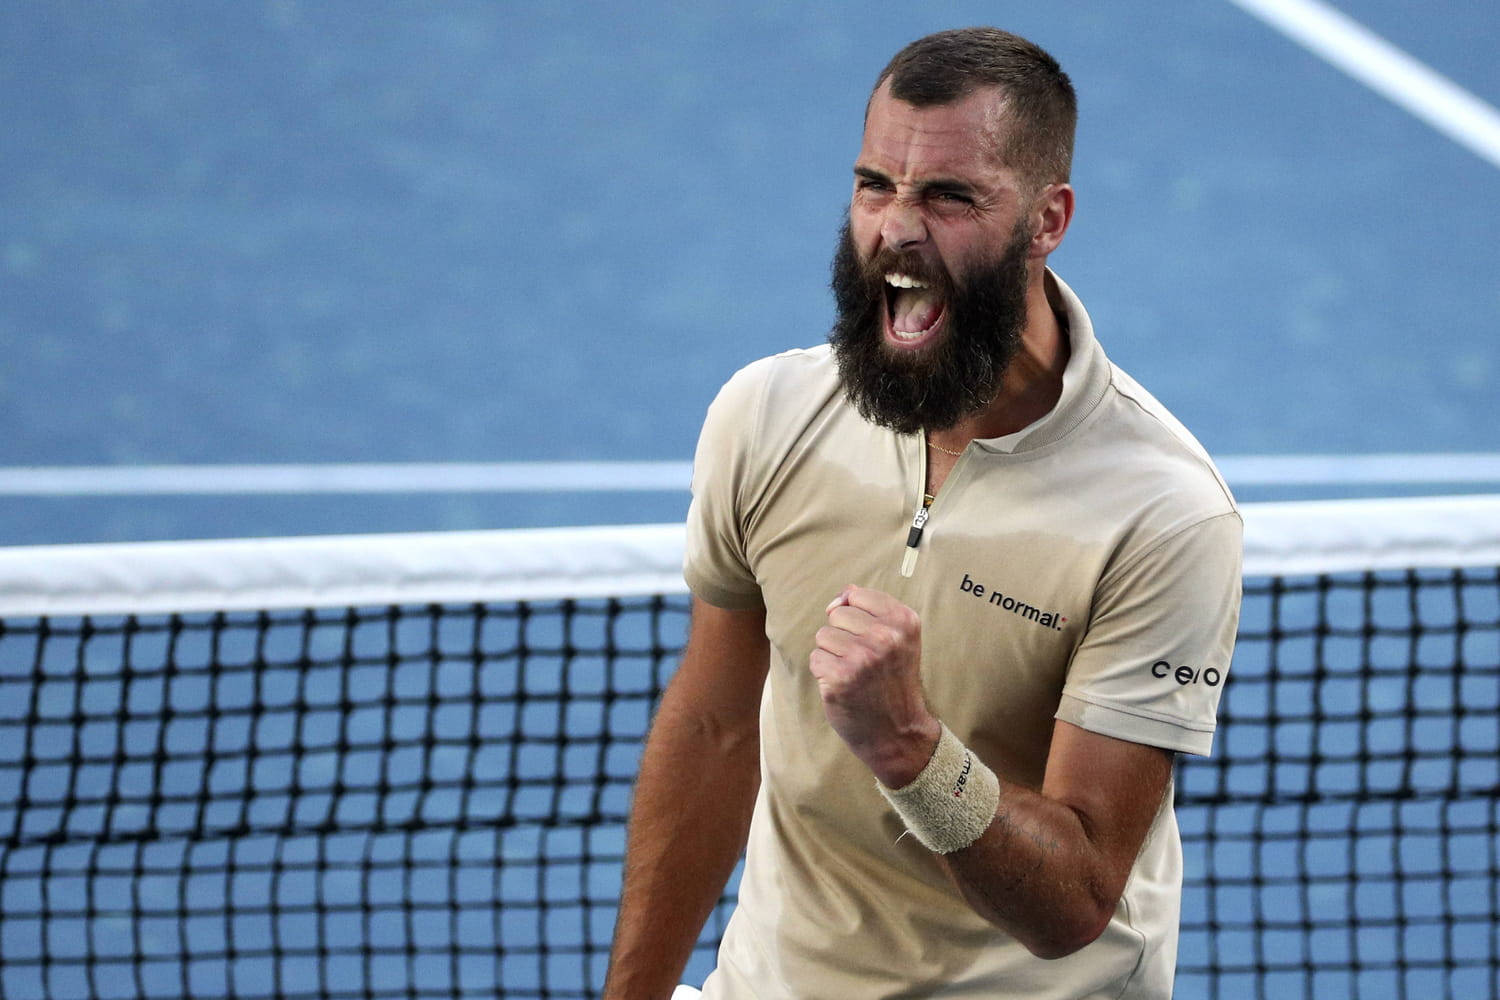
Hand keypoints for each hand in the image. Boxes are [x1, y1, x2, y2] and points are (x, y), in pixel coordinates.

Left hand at [810, 585, 941, 786]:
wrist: (898, 732)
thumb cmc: (893, 681)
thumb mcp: (899, 639)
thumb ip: (873, 609)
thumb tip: (839, 597)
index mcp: (904, 621)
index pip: (856, 595)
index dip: (855, 615)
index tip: (869, 637)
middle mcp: (885, 637)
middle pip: (837, 614)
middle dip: (843, 635)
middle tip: (862, 660)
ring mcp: (862, 657)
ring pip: (823, 635)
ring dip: (832, 654)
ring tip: (854, 673)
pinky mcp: (841, 677)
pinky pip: (816, 658)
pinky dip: (824, 673)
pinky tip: (843, 685)